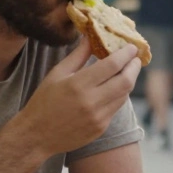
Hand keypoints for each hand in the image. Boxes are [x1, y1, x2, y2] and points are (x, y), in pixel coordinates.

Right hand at [18, 41, 141, 156]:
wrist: (37, 136)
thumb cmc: (44, 101)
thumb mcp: (57, 73)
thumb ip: (78, 55)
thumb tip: (91, 37)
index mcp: (78, 84)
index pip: (112, 65)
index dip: (126, 54)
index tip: (131, 46)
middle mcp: (92, 101)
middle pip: (126, 81)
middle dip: (134, 67)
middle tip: (135, 58)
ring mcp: (99, 117)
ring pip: (124, 95)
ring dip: (129, 80)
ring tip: (127, 70)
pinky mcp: (101, 128)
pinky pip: (117, 107)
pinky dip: (119, 94)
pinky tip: (115, 87)